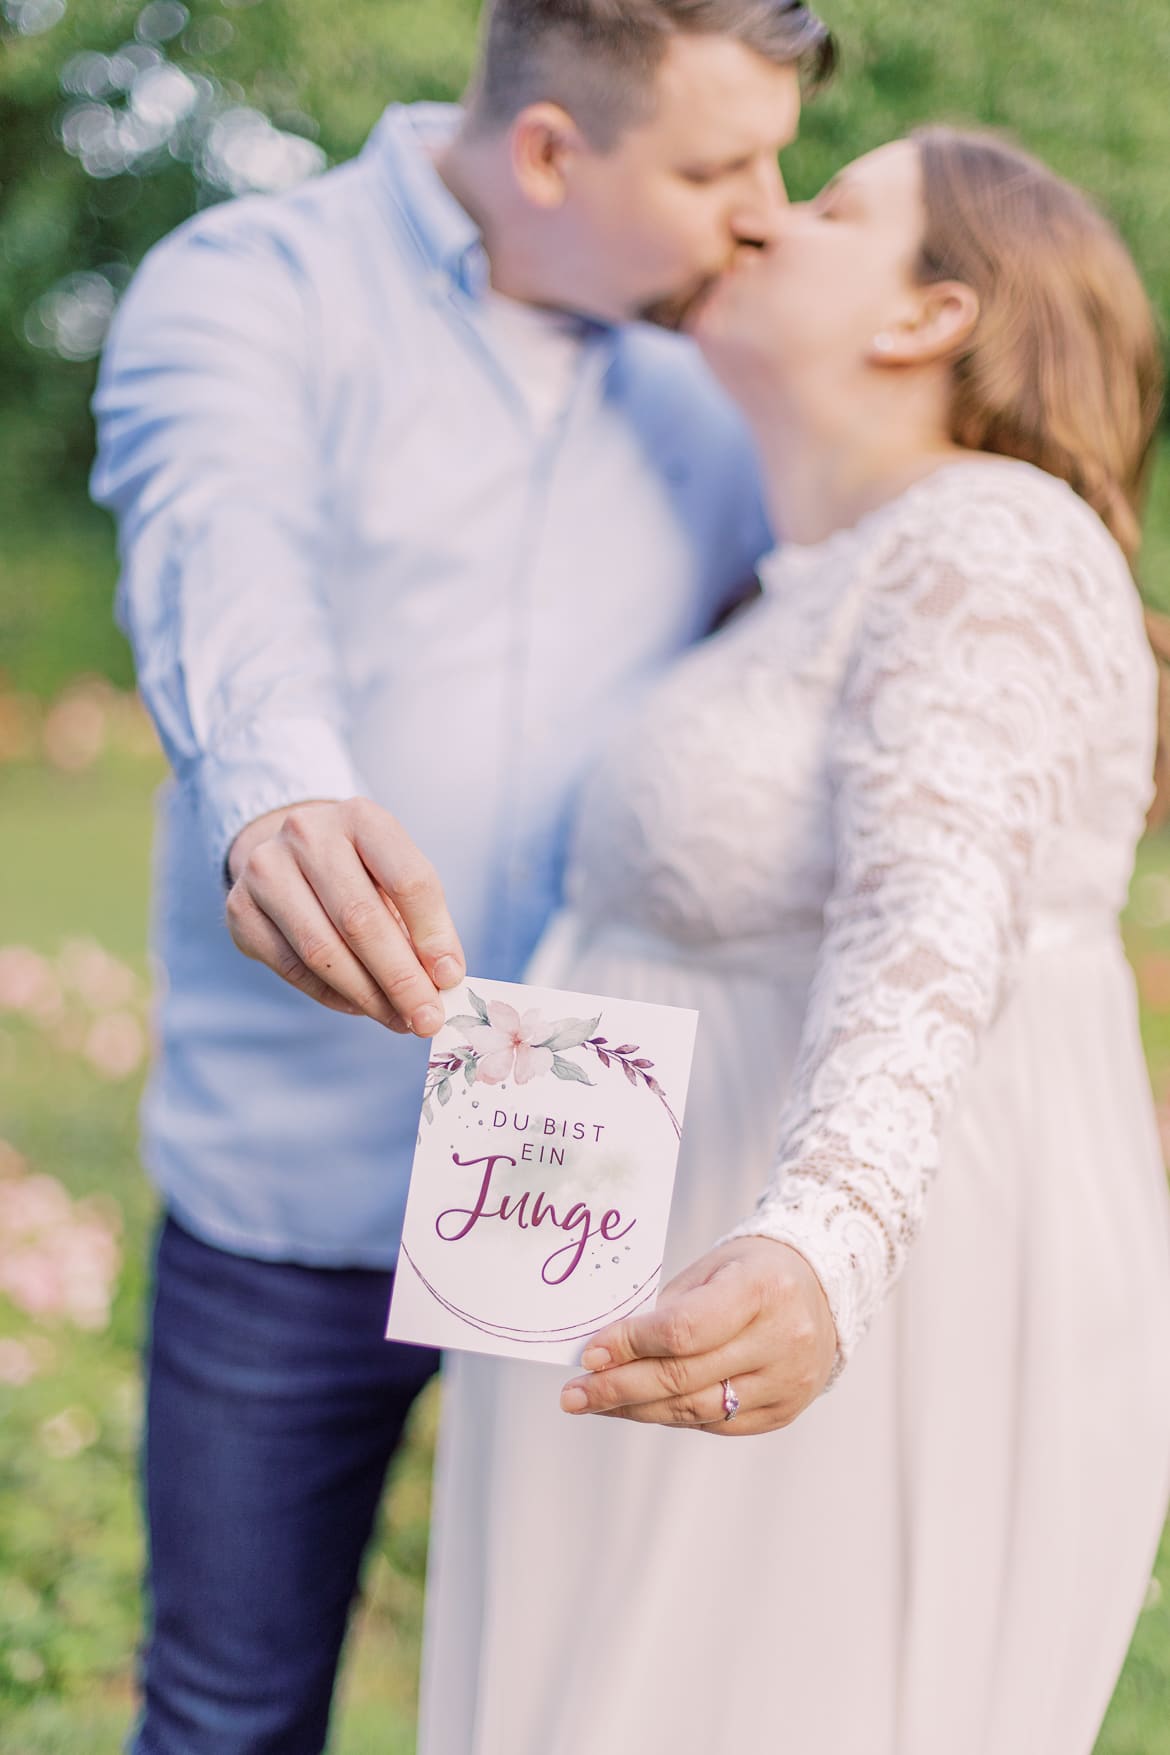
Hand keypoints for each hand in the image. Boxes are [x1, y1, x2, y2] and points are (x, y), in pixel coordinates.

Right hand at [225, 798, 465, 1034]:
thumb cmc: (359, 870)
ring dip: (366, 995)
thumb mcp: (396, 878)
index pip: (408, 880)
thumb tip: (444, 980)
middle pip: (360, 919)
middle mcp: (308, 833)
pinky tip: (360, 1005)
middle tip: (426, 1019)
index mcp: (361, 817)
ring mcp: (265, 869)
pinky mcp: (239, 908)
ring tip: (398, 1019)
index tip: (450, 978)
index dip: (433, 935)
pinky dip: (331, 994)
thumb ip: (424, 923)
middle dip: (400, 978)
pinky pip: (291, 966)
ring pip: (321, 948)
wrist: (288, 851)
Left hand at [559, 1237, 836, 1434]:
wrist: (823, 1287)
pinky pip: (717, 1423)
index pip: (683, 1330)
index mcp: (761, 1289)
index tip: (589, 1353)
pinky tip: (641, 1407)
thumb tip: (605, 1352)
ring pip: (696, 1408)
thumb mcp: (712, 1270)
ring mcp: (788, 1381)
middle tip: (574, 1394)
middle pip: (684, 1377)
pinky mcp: (785, 1410)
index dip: (630, 1345)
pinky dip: (674, 1415)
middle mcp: (783, 1339)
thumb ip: (665, 1311)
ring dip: (638, 1409)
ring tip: (596, 1403)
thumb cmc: (752, 1271)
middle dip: (619, 1387)